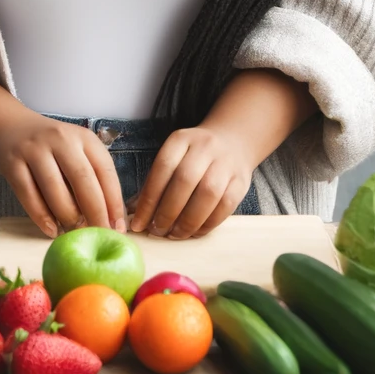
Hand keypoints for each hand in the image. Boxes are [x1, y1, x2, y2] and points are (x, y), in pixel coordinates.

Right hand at [0, 114, 126, 238]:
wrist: (13, 129)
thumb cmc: (53, 148)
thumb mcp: (77, 151)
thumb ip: (92, 177)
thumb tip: (109, 218)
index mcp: (83, 137)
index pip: (105, 169)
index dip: (114, 200)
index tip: (118, 226)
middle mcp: (60, 139)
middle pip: (82, 179)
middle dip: (94, 212)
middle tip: (99, 236)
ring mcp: (34, 149)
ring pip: (55, 189)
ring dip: (68, 217)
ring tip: (75, 235)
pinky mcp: (12, 162)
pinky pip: (29, 195)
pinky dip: (42, 217)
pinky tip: (52, 231)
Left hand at [128, 126, 253, 239]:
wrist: (233, 141)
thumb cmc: (194, 155)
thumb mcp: (173, 156)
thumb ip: (155, 182)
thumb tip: (133, 213)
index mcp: (181, 139)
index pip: (162, 168)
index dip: (148, 199)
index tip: (138, 223)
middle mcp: (205, 148)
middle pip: (184, 181)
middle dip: (167, 212)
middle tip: (156, 231)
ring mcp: (226, 163)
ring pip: (207, 195)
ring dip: (188, 221)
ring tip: (174, 234)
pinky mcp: (241, 181)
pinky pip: (225, 206)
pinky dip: (207, 224)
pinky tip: (194, 232)